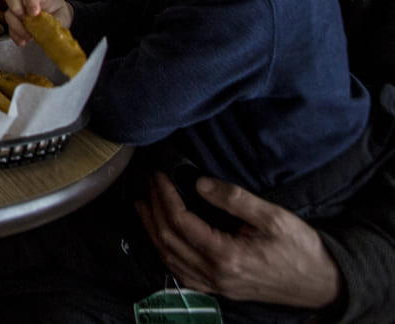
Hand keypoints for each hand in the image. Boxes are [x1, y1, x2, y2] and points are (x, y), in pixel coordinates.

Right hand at [2, 0, 73, 43]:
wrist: (59, 21)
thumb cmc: (59, 14)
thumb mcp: (63, 16)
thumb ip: (56, 21)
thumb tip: (50, 30)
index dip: (31, 1)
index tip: (35, 13)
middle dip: (14, 6)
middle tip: (24, 18)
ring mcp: (18, 11)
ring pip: (8, 14)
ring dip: (16, 26)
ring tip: (28, 36)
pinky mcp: (16, 24)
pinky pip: (10, 29)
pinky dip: (15, 36)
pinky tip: (23, 42)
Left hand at [136, 171, 342, 308]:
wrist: (322, 284)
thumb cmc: (301, 249)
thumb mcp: (272, 216)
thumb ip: (234, 198)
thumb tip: (199, 183)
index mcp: (226, 255)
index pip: (179, 221)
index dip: (164, 195)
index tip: (159, 175)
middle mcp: (215, 274)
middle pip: (168, 238)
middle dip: (153, 208)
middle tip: (148, 184)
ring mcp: (216, 285)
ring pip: (170, 258)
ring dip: (152, 230)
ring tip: (143, 206)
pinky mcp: (221, 290)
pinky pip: (182, 274)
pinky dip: (166, 254)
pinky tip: (162, 239)